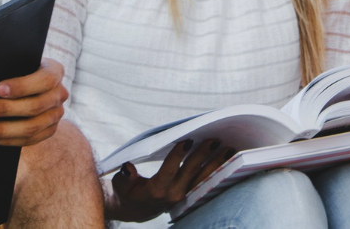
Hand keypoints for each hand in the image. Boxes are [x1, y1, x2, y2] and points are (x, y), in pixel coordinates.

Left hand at [0, 58, 66, 145]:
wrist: (28, 86)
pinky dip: (6, 139)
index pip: (44, 80)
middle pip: (35, 106)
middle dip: (4, 110)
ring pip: (31, 127)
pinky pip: (28, 140)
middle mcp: (59, 94)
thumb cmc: (18, 69)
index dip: (22, 86)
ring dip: (1, 130)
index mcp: (55, 71)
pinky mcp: (49, 131)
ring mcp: (56, 114)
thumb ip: (9, 69)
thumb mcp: (18, 64)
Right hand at [107, 139, 235, 221]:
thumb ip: (125, 176)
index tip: (187, 140)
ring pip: (203, 179)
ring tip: (229, 149)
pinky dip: (217, 170)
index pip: (169, 170)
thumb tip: (128, 168)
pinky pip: (206, 182)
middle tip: (214, 140)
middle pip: (191, 172)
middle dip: (203, 155)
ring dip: (217, 164)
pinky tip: (227, 159)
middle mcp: (173, 194)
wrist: (136, 210)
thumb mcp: (121, 184)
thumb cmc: (127, 191)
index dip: (177, 155)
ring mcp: (184, 196)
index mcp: (156, 190)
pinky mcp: (190, 195)